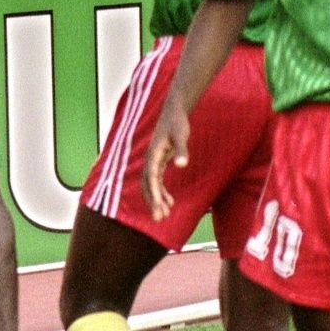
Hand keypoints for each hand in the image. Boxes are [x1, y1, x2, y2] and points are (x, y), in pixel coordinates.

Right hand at [142, 99, 189, 220]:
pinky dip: (161, 192)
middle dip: (152, 202)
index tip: (160, 208)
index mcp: (153, 154)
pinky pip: (156, 181)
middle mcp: (150, 160)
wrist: (174, 111)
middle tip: (159, 219)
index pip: (151, 179)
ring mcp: (153, 161)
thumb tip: (182, 164)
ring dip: (156, 200)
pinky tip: (170, 202)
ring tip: (165, 215)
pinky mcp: (159, 161)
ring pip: (151, 185)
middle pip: (147, 185)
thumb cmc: (177, 123)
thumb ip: (181, 150)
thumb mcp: (181, 135)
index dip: (154, 194)